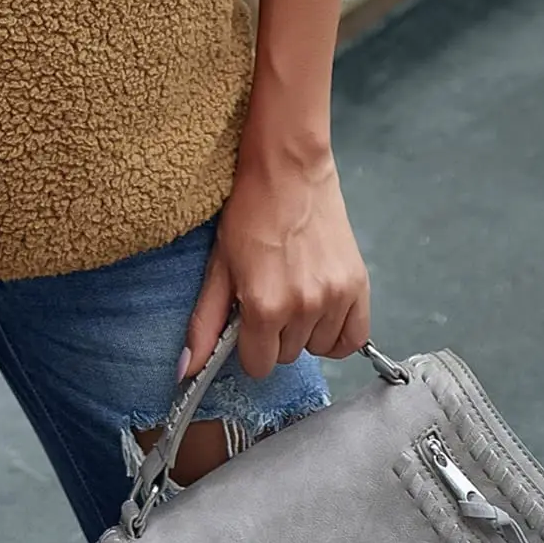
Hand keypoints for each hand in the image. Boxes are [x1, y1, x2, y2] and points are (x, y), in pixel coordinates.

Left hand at [180, 144, 369, 381]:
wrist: (288, 169)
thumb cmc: (249, 212)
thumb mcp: (219, 265)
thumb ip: (205, 323)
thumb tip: (184, 372)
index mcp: (264, 305)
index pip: (258, 365)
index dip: (249, 345)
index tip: (249, 320)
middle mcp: (303, 307)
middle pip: (287, 355)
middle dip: (275, 334)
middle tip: (272, 293)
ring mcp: (334, 297)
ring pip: (318, 348)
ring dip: (306, 330)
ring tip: (296, 290)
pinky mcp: (359, 285)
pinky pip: (353, 339)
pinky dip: (337, 333)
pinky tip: (322, 309)